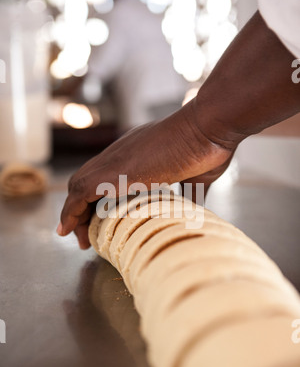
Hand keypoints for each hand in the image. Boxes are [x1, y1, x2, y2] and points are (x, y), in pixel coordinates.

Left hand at [57, 100, 233, 249]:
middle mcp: (120, 153)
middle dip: (83, 210)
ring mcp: (114, 160)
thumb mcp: (196, 175)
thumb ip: (188, 190)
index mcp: (137, 154)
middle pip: (87, 182)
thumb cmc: (210, 145)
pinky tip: (68, 230)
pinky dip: (71, 212)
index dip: (99, 199)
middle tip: (84, 235)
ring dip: (76, 215)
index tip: (100, 220)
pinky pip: (80, 193)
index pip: (106, 177)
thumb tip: (194, 207)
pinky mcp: (113, 171)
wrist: (208, 126)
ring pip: (79, 187)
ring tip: (78, 239)